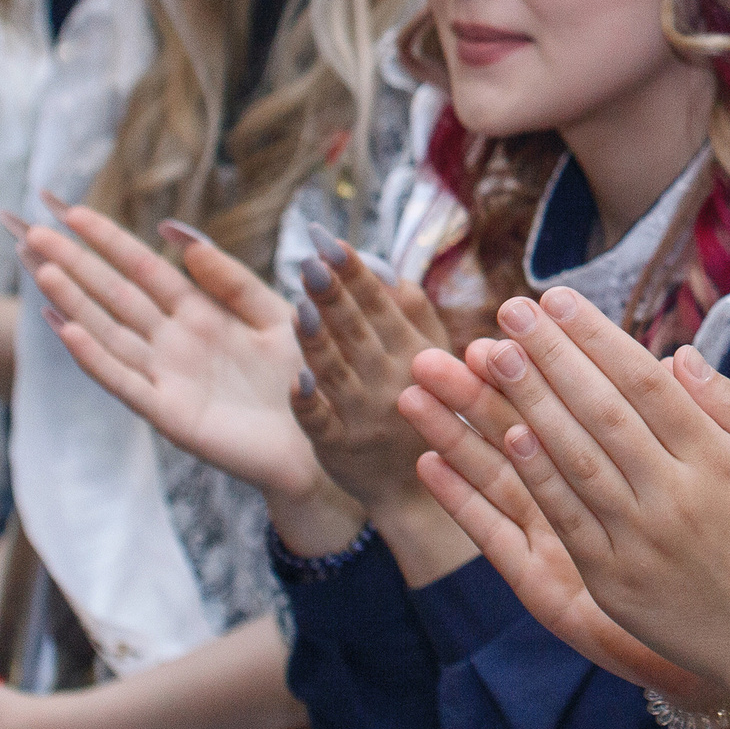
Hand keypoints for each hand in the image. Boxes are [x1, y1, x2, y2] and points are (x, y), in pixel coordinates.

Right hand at [22, 201, 328, 506]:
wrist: (331, 437)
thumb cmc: (308, 376)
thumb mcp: (275, 315)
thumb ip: (231, 280)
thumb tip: (182, 235)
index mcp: (202, 314)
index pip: (144, 268)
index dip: (109, 242)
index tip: (72, 212)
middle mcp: (176, 343)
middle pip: (115, 296)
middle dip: (74, 265)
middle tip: (31, 232)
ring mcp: (169, 378)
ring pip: (109, 333)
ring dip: (74, 303)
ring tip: (40, 269)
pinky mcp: (172, 415)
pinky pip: (126, 382)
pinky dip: (95, 357)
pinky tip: (67, 330)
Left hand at [290, 235, 452, 515]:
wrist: (416, 487)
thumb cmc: (424, 405)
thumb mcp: (434, 358)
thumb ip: (412, 313)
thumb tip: (385, 269)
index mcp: (413, 352)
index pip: (379, 305)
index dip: (354, 273)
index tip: (329, 241)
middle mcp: (390, 381)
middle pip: (355, 332)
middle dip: (333, 295)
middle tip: (310, 260)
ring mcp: (362, 415)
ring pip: (335, 371)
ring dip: (317, 340)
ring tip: (299, 307)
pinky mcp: (337, 446)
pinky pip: (320, 422)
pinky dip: (308, 401)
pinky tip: (295, 378)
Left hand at [405, 286, 729, 702]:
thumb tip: (677, 354)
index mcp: (715, 459)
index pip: (644, 382)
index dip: (597, 336)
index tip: (557, 299)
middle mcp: (674, 494)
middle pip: (602, 411)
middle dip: (553, 355)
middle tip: (510, 311)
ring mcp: (641, 540)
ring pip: (577, 460)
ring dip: (531, 404)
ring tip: (493, 359)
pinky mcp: (615, 582)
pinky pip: (569, 520)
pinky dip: (539, 478)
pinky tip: (509, 436)